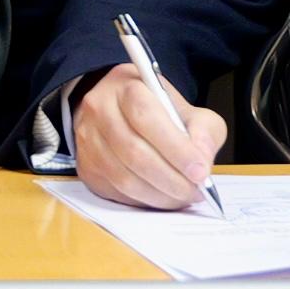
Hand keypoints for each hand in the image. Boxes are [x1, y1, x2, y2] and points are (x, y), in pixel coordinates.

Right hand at [71, 61, 226, 209]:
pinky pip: (116, 192)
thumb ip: (203, 131)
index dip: (176, 148)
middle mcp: (100, 111)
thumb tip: (202, 162)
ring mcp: (87, 141)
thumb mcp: (186, 109)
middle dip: (171, 179)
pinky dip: (145, 200)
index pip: (147, 117)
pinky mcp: (86, 167)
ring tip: (183, 196)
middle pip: (134, 153)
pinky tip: (163, 197)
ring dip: (159, 194)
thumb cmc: (156, 110)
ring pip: (124, 178)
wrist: (117, 109)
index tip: (200, 171)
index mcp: (126, 88)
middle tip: (196, 191)